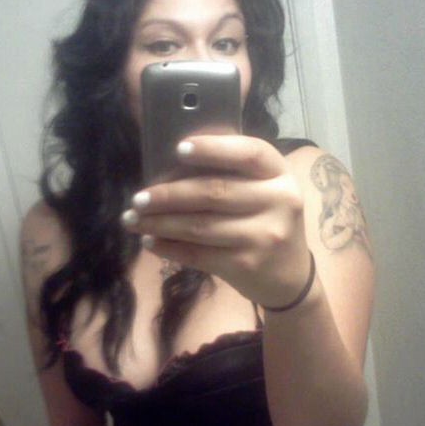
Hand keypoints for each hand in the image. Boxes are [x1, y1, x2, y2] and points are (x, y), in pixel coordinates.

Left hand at [122, 135, 312, 308]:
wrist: (290, 277)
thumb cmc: (265, 223)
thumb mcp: (263, 191)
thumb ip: (232, 175)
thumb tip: (171, 165)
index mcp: (280, 173)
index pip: (248, 153)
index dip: (213, 148)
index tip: (178, 148)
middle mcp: (278, 202)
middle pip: (214, 192)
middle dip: (169, 195)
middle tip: (138, 198)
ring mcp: (264, 236)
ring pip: (200, 226)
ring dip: (160, 223)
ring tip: (133, 220)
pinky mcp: (247, 265)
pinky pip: (199, 254)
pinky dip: (170, 248)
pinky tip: (150, 242)